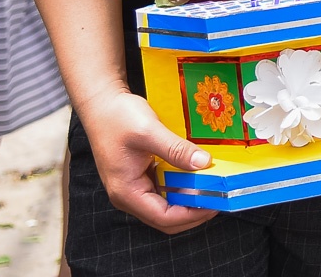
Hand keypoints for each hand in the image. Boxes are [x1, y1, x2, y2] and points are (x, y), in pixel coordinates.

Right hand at [77, 90, 215, 235]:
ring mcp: (134, 186)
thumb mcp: (149, 132)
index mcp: (127, 192)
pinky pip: (164, 189)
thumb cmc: (117, 117)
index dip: (192, 215)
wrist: (101, 103)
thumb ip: (176, 150)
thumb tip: (204, 163)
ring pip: (166, 204)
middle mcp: (129, 195)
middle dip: (193, 211)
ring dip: (189, 199)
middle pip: (165, 217)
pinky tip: (198, 174)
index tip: (216, 204)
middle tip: (219, 198)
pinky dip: (182, 186)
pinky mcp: (140, 176)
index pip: (164, 218)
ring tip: (212, 187)